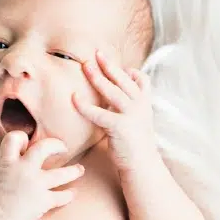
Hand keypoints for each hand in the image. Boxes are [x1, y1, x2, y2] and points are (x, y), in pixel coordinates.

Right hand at [0, 131, 84, 219]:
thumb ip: (1, 159)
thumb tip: (13, 151)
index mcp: (8, 161)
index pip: (15, 137)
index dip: (21, 137)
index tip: (27, 142)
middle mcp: (24, 170)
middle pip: (45, 148)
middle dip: (57, 145)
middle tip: (63, 148)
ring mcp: (36, 186)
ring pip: (62, 174)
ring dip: (74, 171)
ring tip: (80, 170)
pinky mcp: (43, 202)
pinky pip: (61, 197)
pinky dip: (68, 195)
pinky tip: (72, 193)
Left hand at [72, 50, 156, 173]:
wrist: (142, 166)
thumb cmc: (135, 144)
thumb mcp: (138, 120)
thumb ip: (129, 106)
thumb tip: (114, 95)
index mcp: (145, 103)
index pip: (141, 80)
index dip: (131, 72)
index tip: (121, 66)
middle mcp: (140, 106)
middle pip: (123, 80)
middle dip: (109, 65)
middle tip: (96, 53)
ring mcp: (131, 115)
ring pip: (112, 91)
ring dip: (97, 77)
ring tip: (85, 65)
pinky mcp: (120, 127)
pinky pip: (99, 113)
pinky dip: (85, 105)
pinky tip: (74, 97)